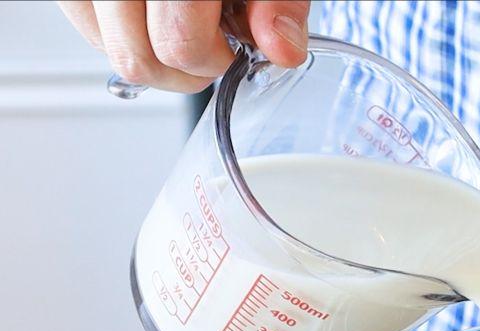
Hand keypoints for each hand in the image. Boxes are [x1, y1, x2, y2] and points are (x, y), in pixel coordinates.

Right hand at [58, 0, 310, 92]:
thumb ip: (277, 2)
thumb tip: (282, 47)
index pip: (180, 44)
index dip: (217, 58)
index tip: (234, 46)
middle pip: (137, 58)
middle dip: (184, 66)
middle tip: (211, 42)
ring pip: (109, 49)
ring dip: (153, 54)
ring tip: (183, 25)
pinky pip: (90, 26)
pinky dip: (126, 31)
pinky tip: (154, 14)